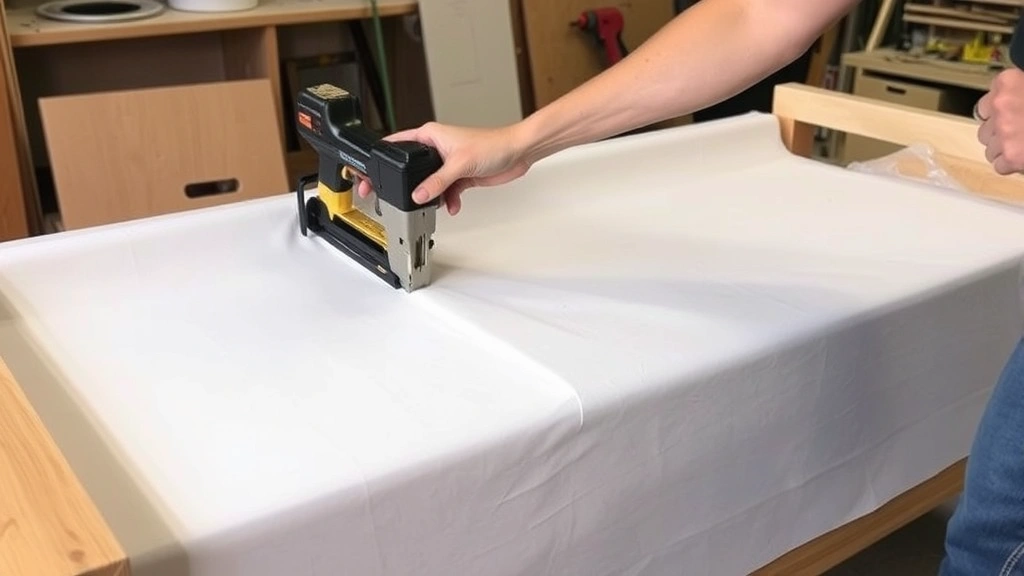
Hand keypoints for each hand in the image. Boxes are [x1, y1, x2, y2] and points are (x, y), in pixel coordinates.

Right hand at [357, 122, 530, 215]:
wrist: (516, 153)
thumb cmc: (492, 144)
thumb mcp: (459, 164)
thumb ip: (437, 182)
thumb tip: (419, 195)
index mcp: (429, 135)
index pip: (396, 144)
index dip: (381, 158)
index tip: (368, 171)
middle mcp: (436, 148)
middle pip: (411, 168)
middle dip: (405, 184)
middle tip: (391, 196)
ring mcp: (447, 163)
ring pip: (429, 184)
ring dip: (432, 196)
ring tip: (432, 204)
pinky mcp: (459, 176)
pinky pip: (445, 192)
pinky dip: (448, 200)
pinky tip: (452, 205)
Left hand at [975, 68, 1023, 174]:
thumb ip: (1016, 94)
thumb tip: (1007, 104)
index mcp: (1008, 82)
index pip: (987, 99)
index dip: (1000, 111)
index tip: (1012, 113)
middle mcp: (1001, 106)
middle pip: (985, 125)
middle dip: (1000, 132)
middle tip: (1022, 132)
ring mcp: (1005, 132)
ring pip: (989, 147)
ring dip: (1005, 149)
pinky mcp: (1012, 156)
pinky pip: (1000, 165)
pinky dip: (1012, 164)